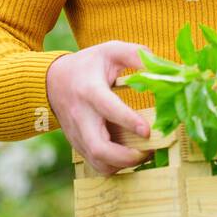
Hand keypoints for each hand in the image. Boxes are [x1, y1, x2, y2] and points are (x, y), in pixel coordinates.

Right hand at [46, 40, 154, 176]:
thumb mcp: (110, 50)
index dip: (128, 121)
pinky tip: (129, 155)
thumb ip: (136, 55)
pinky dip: (114, 166)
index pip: (108, 109)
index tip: (147, 130)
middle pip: (98, 147)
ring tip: (143, 154)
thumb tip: (164, 67)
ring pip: (97, 162)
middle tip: (149, 151)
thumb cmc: (88, 65)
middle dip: (126, 157)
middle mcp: (81, 116)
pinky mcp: (78, 145)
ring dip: (122, 165)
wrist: (53, 81)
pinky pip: (96, 164)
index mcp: (90, 90)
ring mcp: (78, 134)